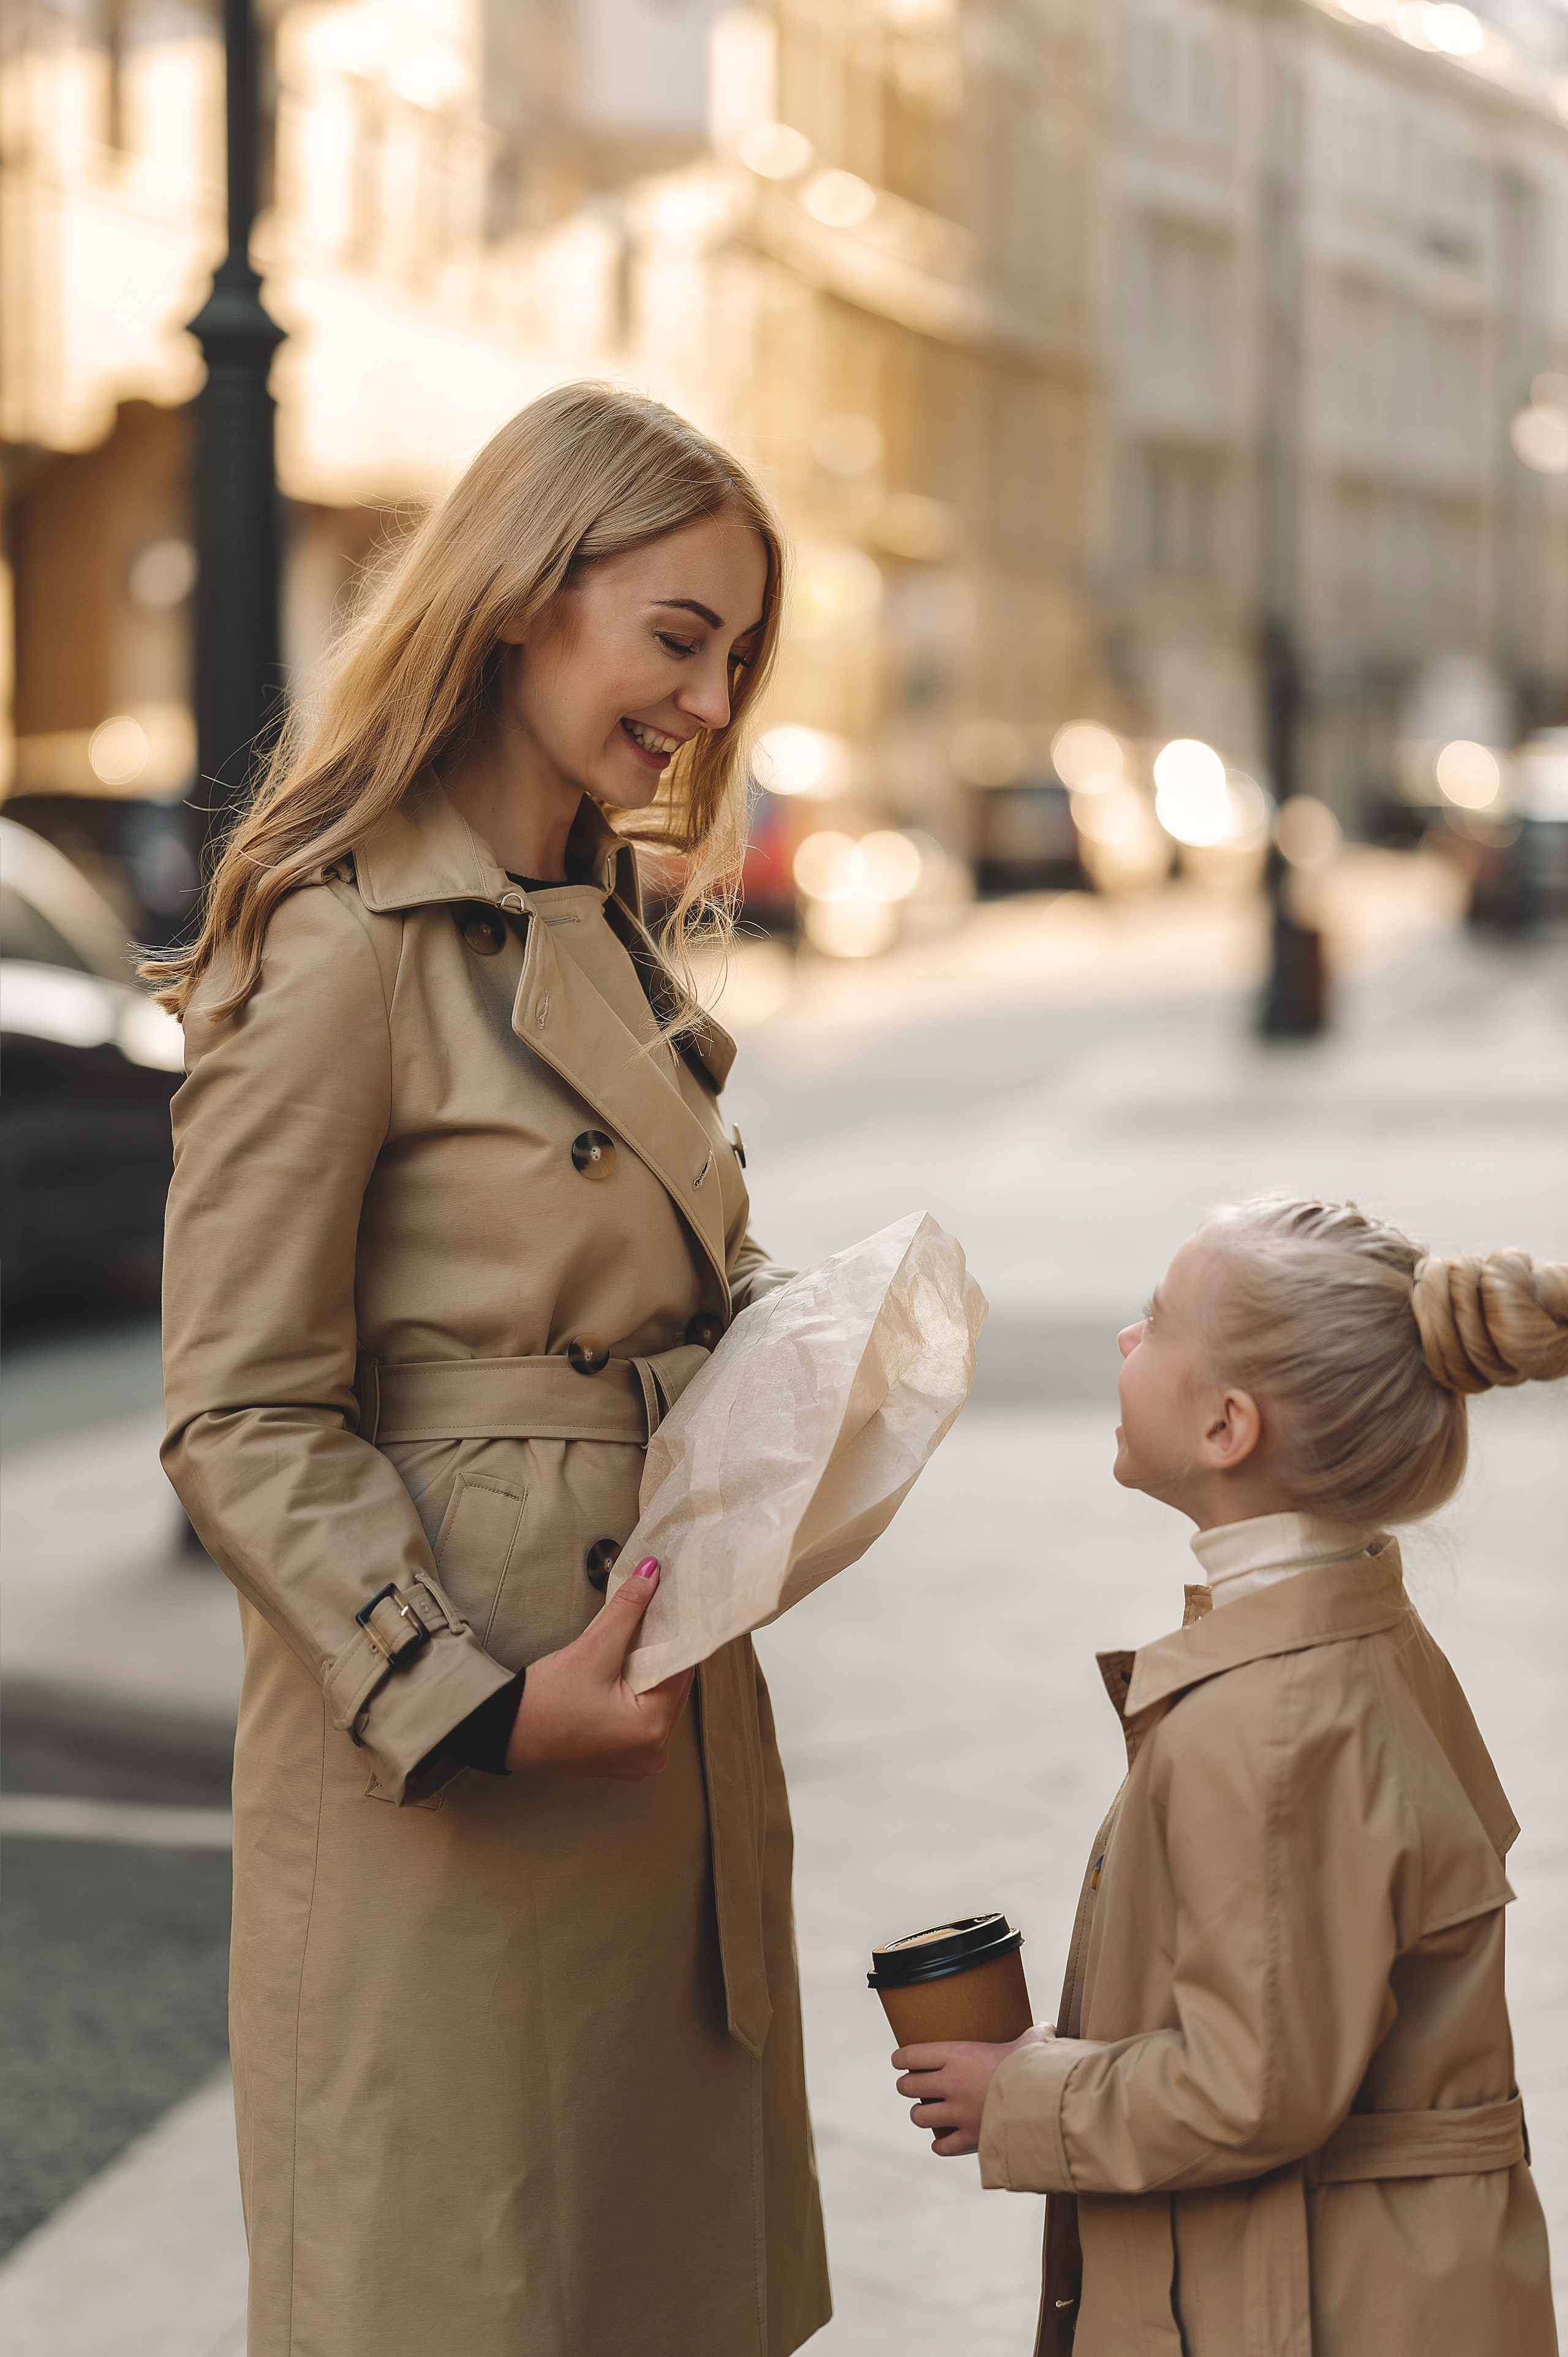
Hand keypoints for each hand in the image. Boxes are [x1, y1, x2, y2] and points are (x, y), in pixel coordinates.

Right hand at [505, 1556, 693, 1779]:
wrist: (500, 1733)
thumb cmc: (540, 1705)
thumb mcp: (591, 1650)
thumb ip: (628, 1610)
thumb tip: (651, 1575)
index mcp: (652, 1732)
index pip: (682, 1670)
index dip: (676, 1634)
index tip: (671, 1606)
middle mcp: (652, 1753)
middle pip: (672, 1686)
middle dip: (661, 1651)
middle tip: (652, 1616)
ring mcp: (636, 1760)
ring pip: (657, 1699)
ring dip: (648, 1670)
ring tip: (634, 1640)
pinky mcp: (620, 1757)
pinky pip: (641, 1715)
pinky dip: (635, 1691)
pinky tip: (622, 1670)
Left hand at [893, 2025, 1054, 2155]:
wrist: (1044, 2103)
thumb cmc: (1035, 2066)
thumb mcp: (1032, 2043)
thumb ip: (1034, 2035)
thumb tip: (1048, 2028)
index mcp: (957, 2055)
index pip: (911, 2055)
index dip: (901, 2059)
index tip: (899, 2060)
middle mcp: (951, 2083)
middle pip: (909, 2087)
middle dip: (907, 2086)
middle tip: (913, 2085)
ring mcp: (958, 2114)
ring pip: (920, 2116)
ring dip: (921, 2114)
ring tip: (926, 2110)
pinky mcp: (970, 2139)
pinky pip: (942, 2146)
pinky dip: (941, 2144)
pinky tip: (943, 2140)